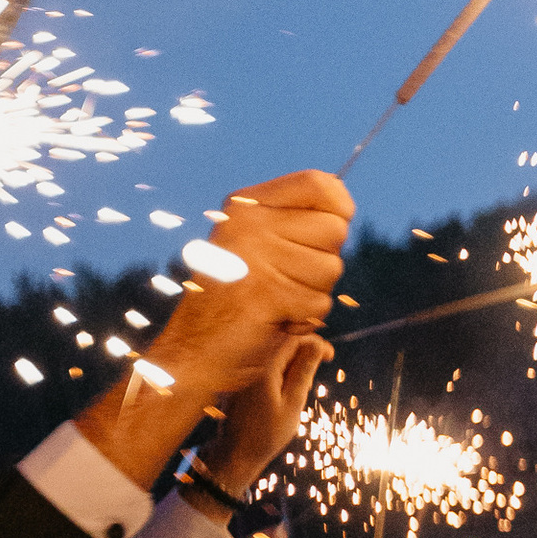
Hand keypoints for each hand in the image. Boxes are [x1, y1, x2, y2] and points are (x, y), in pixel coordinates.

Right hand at [150, 174, 354, 412]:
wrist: (194, 353)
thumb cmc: (233, 300)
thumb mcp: (254, 244)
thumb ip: (292, 221)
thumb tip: (342, 207)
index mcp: (245, 206)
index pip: (320, 184)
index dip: (339, 207)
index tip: (325, 233)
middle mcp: (248, 225)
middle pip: (335, 228)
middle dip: (323, 261)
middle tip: (286, 279)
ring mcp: (256, 258)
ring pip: (331, 269)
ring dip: (313, 293)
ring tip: (276, 301)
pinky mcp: (267, 294)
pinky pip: (319, 302)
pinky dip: (304, 319)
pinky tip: (274, 320)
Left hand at [210, 333, 330, 494]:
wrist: (235, 455)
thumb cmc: (267, 434)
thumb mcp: (293, 404)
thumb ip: (304, 372)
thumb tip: (317, 346)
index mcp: (264, 369)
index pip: (292, 340)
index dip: (314, 343)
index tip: (330, 355)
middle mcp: (248, 365)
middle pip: (280, 344)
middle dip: (303, 350)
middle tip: (321, 365)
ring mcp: (240, 373)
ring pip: (271, 355)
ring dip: (291, 362)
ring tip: (303, 383)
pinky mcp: (237, 382)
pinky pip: (260, 366)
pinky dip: (277, 371)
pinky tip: (284, 390)